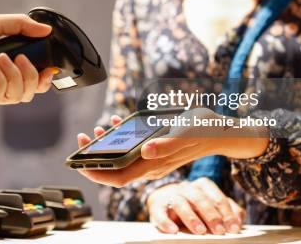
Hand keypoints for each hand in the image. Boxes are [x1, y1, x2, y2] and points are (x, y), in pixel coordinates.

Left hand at [0, 13, 56, 105]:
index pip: (31, 77)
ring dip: (14, 76)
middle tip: (19, 59)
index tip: (49, 70)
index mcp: (4, 61)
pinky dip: (0, 81)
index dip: (43, 78)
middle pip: (28, 90)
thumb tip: (47, 30)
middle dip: (31, 76)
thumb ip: (21, 26)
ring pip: (17, 96)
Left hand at [75, 109, 267, 187]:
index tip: (80, 163)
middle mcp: (152, 166)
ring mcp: (154, 160)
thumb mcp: (185, 132)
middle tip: (83, 139)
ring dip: (108, 146)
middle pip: (116, 170)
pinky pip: (134, 149)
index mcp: (155, 165)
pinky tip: (118, 122)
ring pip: (124, 159)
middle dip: (96, 157)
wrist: (220, 131)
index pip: (118, 179)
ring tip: (97, 129)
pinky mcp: (157, 151)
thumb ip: (166, 144)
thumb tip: (146, 151)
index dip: (97, 174)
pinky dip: (123, 138)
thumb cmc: (203, 131)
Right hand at [146, 179, 244, 234]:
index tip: (232, 228)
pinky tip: (173, 230)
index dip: (225, 212)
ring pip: (179, 201)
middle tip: (219, 230)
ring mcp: (170, 195)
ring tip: (200, 231)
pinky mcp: (156, 206)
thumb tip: (238, 220)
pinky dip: (165, 221)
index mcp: (202, 186)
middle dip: (210, 214)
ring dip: (190, 217)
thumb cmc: (194, 207)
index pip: (215, 195)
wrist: (166, 202)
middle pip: (198, 197)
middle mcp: (186, 188)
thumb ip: (227, 211)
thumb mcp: (212, 207)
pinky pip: (159, 211)